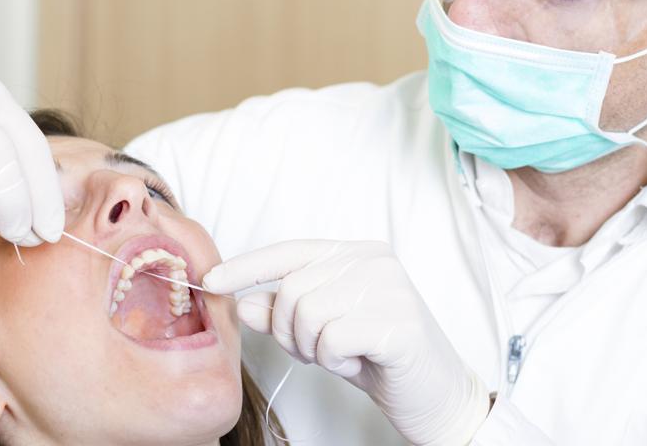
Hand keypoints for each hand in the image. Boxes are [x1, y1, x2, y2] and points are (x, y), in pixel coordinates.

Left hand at [202, 240, 490, 445]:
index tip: (210, 281)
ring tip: (341, 354)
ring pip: (308, 313)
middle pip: (292, 289)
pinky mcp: (400, 321)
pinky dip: (334, 359)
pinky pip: (332, 338)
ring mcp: (391, 287)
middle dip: (289, 331)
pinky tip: (359, 362)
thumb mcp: (321, 333)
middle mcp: (375, 259)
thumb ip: (284, 314)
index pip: (290, 251)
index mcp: (357, 252)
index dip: (246, 266)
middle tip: (317, 350)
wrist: (436, 396)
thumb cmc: (378, 358)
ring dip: (313, 347)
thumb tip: (244, 303)